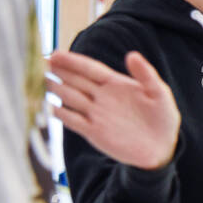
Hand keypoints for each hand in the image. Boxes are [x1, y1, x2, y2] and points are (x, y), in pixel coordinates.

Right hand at [46, 50, 180, 169]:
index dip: (73, 61)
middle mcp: (102, 97)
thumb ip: (146, 74)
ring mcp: (96, 114)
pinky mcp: (93, 132)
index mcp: (116, 84)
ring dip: (56, 89)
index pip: (90, 69)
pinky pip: (73, 121)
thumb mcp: (159, 93)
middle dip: (58, 71)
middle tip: (39, 63)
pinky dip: (62, 114)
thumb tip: (132, 54)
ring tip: (40, 80)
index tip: (55, 54)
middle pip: (75, 81)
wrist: (161, 148)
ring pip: (70, 98)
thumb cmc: (163, 118)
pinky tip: (51, 107)